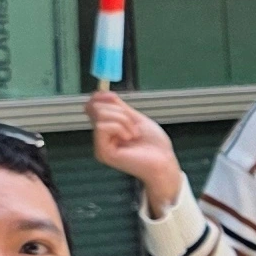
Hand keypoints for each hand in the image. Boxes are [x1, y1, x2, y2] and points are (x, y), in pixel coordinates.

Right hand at [88, 90, 186, 212]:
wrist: (164, 161)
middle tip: (133, 126)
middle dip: (119, 111)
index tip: (113, 97)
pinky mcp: (103, 152)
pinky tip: (129, 138)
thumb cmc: (154, 145)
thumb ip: (118, 107)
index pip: (92, 106)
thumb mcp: (134, 118)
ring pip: (100, 115)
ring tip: (134, 134)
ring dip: (123, 120)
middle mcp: (101, 138)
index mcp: (108, 129)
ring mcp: (100, 146)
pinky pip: (102, 127)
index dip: (100, 97)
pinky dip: (119, 127)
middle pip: (95, 108)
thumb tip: (102, 93)